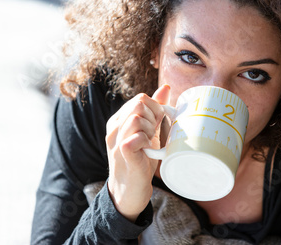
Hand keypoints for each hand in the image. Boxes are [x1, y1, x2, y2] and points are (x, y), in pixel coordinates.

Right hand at [105, 84, 170, 220]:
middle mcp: (114, 128)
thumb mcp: (147, 131)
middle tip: (153, 134)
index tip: (156, 125)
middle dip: (154, 116)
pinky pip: (135, 137)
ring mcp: (116, 141)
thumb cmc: (139, 160)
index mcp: (119, 120)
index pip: (140, 98)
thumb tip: (165, 88)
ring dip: (149, 129)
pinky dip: (145, 141)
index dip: (155, 109)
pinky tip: (146, 150)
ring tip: (148, 143)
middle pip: (139, 103)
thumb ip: (154, 110)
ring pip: (137, 118)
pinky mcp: (122, 154)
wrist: (129, 192)